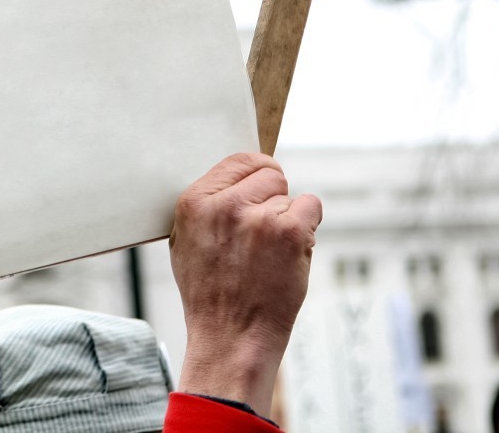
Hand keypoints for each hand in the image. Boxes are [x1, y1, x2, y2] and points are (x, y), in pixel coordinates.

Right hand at [169, 152, 321, 417]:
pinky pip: (312, 206)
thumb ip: (209, 206)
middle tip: (263, 234)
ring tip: (269, 255)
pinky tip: (291, 253)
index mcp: (194, 202)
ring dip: (288, 220)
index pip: (238, 160)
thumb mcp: (186, 242)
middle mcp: (224, 205)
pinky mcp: (290, 231)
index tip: (260, 192)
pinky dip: (308, 228)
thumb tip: (239, 179)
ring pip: (291, 195)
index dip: (255, 176)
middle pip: (269, 173)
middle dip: (273, 198)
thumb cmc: (211, 295)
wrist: (231, 338)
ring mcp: (259, 217)